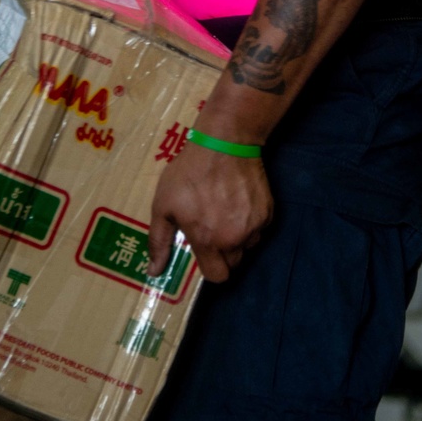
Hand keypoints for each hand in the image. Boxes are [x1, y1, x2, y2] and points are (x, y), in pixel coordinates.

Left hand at [149, 141, 272, 283]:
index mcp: (207, 241)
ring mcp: (254, 226)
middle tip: (213, 230)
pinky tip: (238, 202)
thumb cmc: (188, 173)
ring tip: (225, 213)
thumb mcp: (163, 205)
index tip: (204, 254)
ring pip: (248, 245)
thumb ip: (159, 241)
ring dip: (238, 238)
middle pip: (233, 263)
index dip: (210, 269)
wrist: (224, 143)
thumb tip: (154, 272)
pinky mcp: (268, 212)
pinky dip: (250, 222)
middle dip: (223, 254)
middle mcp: (234, 239)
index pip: (217, 276)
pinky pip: (259, 228)